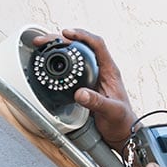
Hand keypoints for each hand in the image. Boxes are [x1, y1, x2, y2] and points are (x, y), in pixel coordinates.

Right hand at [34, 28, 136, 148]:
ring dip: (61, 48)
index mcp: (110, 71)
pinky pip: (72, 67)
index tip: (67, 34)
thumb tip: (80, 93)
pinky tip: (51, 60)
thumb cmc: (121, 121)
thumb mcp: (111, 111)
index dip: (82, 36)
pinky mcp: (86, 85)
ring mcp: (93, 77)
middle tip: (46, 40)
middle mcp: (101, 70)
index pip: (97, 45)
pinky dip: (61, 61)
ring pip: (76, 55)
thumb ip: (97, 102)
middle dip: (64, 39)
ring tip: (45, 44)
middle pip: (83, 46)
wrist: (121, 132)